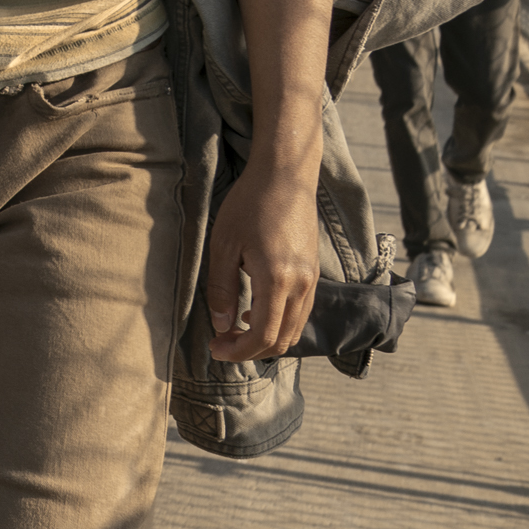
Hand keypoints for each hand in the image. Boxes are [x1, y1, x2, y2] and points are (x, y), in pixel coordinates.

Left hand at [204, 149, 320, 362]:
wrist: (285, 177)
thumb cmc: (250, 204)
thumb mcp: (224, 244)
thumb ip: (221, 288)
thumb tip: (220, 324)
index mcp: (278, 280)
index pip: (264, 336)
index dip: (239, 351)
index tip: (215, 349)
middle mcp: (302, 286)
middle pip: (282, 340)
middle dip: (251, 350)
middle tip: (221, 343)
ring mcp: (312, 281)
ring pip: (294, 329)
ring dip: (266, 338)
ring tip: (233, 330)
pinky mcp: (313, 274)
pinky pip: (300, 313)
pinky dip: (279, 323)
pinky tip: (253, 312)